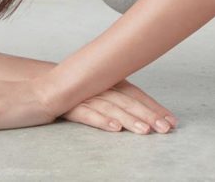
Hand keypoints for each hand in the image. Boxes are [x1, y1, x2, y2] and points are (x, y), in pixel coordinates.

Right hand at [60, 78, 178, 134]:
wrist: (42, 85)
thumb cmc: (77, 90)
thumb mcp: (102, 91)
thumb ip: (121, 98)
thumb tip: (145, 112)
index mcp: (112, 83)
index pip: (138, 96)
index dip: (155, 108)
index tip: (172, 121)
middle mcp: (103, 88)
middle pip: (130, 102)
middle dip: (150, 115)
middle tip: (166, 128)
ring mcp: (87, 96)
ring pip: (113, 108)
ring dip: (131, 119)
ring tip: (145, 130)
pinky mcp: (70, 106)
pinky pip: (88, 114)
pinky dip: (103, 120)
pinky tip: (115, 128)